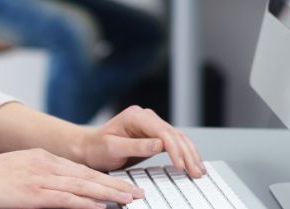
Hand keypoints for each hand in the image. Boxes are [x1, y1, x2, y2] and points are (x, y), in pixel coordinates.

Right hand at [0, 148, 145, 207]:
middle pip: (88, 176)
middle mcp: (45, 164)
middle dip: (116, 185)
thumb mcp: (16, 171)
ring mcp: (40, 178)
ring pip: (83, 187)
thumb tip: (52, 190)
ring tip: (129, 200)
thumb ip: (37, 177)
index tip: (122, 185)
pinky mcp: (33, 193)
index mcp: (42, 158)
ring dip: (110, 195)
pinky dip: (86, 203)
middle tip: (138, 193)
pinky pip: (66, 199)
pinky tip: (101, 208)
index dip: (104, 178)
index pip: (81, 169)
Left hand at [80, 105, 205, 177]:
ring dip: (190, 154)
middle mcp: (146, 118)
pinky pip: (174, 143)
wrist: (90, 148)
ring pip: (178, 138)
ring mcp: (152, 126)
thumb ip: (136, 146)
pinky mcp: (155, 136)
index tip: (180, 165)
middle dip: (187, 154)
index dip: (174, 148)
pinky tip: (193, 163)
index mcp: (136, 116)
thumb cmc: (98, 147)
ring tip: (199, 171)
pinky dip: (185, 153)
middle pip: (174, 134)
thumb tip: (159, 145)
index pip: (162, 131)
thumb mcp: (113, 148)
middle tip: (195, 172)